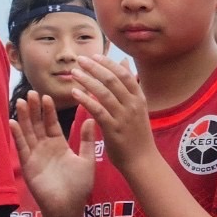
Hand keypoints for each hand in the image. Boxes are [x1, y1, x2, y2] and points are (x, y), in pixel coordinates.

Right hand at [10, 90, 94, 216]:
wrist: (68, 206)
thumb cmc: (79, 186)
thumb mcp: (87, 159)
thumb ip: (86, 140)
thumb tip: (91, 118)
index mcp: (58, 144)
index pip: (51, 123)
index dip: (48, 111)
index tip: (47, 96)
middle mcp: (44, 147)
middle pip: (37, 124)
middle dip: (34, 109)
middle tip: (31, 93)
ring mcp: (35, 155)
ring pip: (27, 132)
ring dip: (24, 118)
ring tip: (21, 102)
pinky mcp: (28, 165)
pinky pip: (22, 147)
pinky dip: (17, 135)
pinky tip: (13, 122)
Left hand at [70, 55, 156, 172]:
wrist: (143, 161)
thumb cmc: (137, 135)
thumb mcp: (138, 107)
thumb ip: (129, 86)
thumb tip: (124, 62)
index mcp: (139, 98)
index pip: (124, 75)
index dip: (108, 63)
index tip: (94, 55)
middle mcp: (133, 105)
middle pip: (113, 80)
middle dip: (95, 67)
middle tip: (80, 59)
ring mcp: (124, 116)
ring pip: (104, 93)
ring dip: (87, 80)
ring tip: (74, 73)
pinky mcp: (113, 129)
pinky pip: (98, 110)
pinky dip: (86, 99)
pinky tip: (74, 92)